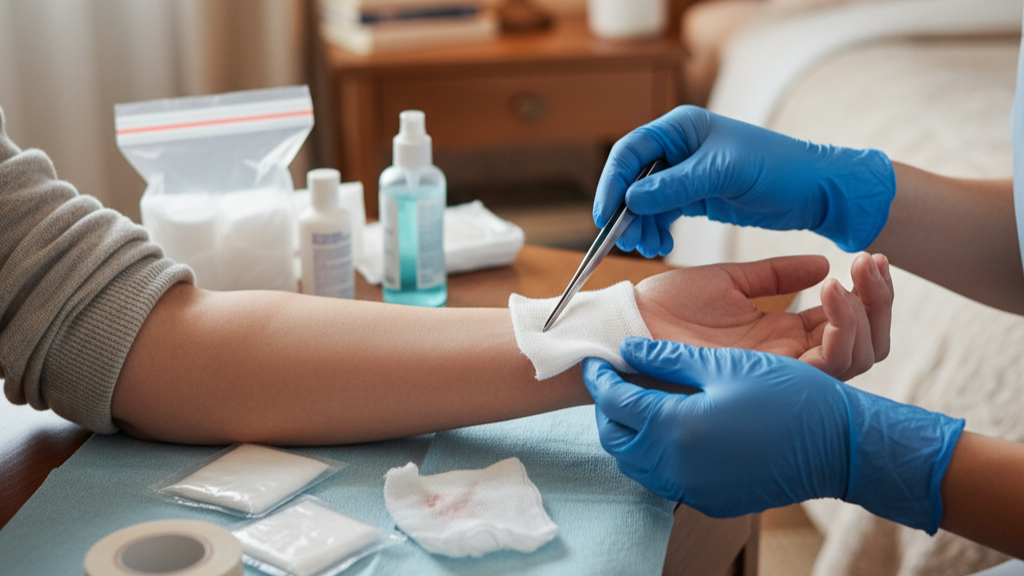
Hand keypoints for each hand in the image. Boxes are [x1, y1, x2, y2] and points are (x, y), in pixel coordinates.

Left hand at [583, 339, 963, 532]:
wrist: (838, 448)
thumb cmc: (788, 399)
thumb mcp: (725, 365)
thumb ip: (668, 357)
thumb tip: (630, 349)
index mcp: (675, 427)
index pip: (616, 404)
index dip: (600, 379)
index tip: (595, 362)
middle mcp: (676, 466)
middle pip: (617, 440)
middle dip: (607, 410)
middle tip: (611, 385)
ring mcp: (693, 489)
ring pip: (636, 464)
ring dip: (628, 435)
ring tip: (636, 405)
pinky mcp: (712, 500)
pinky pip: (664, 479)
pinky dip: (654, 457)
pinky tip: (668, 433)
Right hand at [593, 105, 895, 256]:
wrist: (816, 191)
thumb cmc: (777, 170)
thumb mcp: (723, 175)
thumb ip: (675, 186)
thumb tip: (631, 199)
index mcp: (682, 128)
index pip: (631, 151)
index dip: (613, 182)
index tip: (606, 215)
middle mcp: (679, 147)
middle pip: (633, 177)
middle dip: (625, 210)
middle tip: (626, 240)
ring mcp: (686, 172)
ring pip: (645, 199)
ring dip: (640, 224)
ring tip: (646, 248)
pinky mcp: (696, 195)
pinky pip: (663, 212)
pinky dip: (657, 228)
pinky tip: (660, 245)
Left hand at [635, 253, 892, 380]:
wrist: (631, 325)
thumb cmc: (668, 306)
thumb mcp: (730, 281)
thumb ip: (774, 274)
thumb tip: (822, 262)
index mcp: (781, 336)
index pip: (843, 322)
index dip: (866, 293)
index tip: (870, 257)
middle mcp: (787, 360)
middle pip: (862, 344)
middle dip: (880, 304)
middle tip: (874, 263)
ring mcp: (779, 373)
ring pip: (853, 358)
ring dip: (866, 314)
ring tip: (853, 276)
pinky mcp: (767, 380)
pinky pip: (825, 365)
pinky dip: (841, 328)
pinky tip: (831, 293)